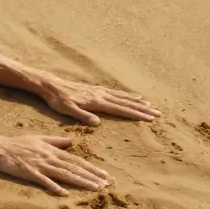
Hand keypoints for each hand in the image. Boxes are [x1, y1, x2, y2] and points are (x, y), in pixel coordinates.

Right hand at [0, 133, 108, 195]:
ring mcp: (40, 166)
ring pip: (64, 174)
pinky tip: (65, 193)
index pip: (76, 160)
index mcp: (52, 151)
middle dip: (91, 176)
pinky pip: (44, 181)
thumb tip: (72, 142)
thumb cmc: (18, 143)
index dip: (91, 168)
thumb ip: (56, 141)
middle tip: (105, 184)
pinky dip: (55, 186)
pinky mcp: (29, 173)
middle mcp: (49, 158)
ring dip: (80, 182)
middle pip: (74, 168)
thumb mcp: (39, 138)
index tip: (104, 175)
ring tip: (94, 189)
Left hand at [36, 75, 160, 125]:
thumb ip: (82, 116)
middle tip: (158, 113)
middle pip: (126, 102)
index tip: (150, 118)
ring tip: (151, 105)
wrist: (51, 85)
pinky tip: (132, 96)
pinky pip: (116, 93)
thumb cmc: (57, 100)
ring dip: (137, 101)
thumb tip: (97, 123)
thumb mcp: (67, 110)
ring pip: (123, 97)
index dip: (136, 114)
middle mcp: (101, 95)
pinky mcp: (96, 89)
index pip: (120, 109)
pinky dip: (127, 95)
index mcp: (96, 102)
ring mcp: (99, 91)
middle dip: (143, 108)